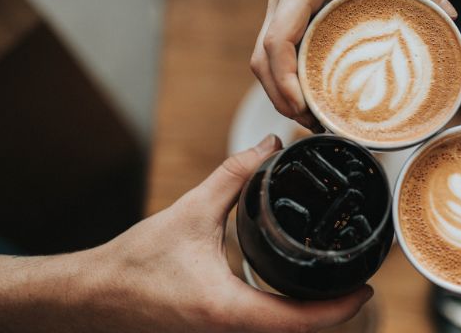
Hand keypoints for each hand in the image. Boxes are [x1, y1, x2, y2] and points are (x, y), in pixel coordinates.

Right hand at [0, 135, 371, 332]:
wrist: (94, 298)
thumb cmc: (135, 263)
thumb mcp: (189, 213)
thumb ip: (232, 176)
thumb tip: (267, 146)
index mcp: (227, 309)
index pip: (298, 321)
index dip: (338, 309)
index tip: (367, 290)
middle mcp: (229, 331)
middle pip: (298, 332)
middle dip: (334, 312)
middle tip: (359, 279)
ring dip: (312, 315)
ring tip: (337, 283)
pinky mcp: (217, 331)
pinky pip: (264, 329)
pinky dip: (288, 315)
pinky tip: (297, 292)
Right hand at [250, 0, 456, 130]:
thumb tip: (449, 12)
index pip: (275, 42)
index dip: (283, 80)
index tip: (302, 105)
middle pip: (261, 61)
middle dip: (280, 97)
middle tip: (312, 123)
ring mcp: (280, 3)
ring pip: (262, 58)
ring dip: (279, 90)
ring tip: (310, 115)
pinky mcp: (287, 7)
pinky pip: (275, 48)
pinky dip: (284, 74)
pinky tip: (308, 88)